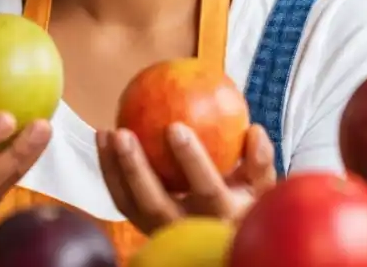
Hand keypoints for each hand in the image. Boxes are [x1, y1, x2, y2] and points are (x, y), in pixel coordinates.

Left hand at [97, 123, 276, 235]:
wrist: (227, 239)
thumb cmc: (247, 202)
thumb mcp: (263, 187)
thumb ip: (260, 160)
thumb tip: (255, 129)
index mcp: (222, 217)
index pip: (207, 190)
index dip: (192, 161)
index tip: (175, 127)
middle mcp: (189, 230)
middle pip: (156, 204)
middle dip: (135, 169)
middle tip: (122, 133)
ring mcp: (163, 232)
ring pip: (131, 205)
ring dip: (114, 169)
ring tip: (105, 133)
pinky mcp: (144, 226)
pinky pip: (123, 200)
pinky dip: (110, 172)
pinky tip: (104, 140)